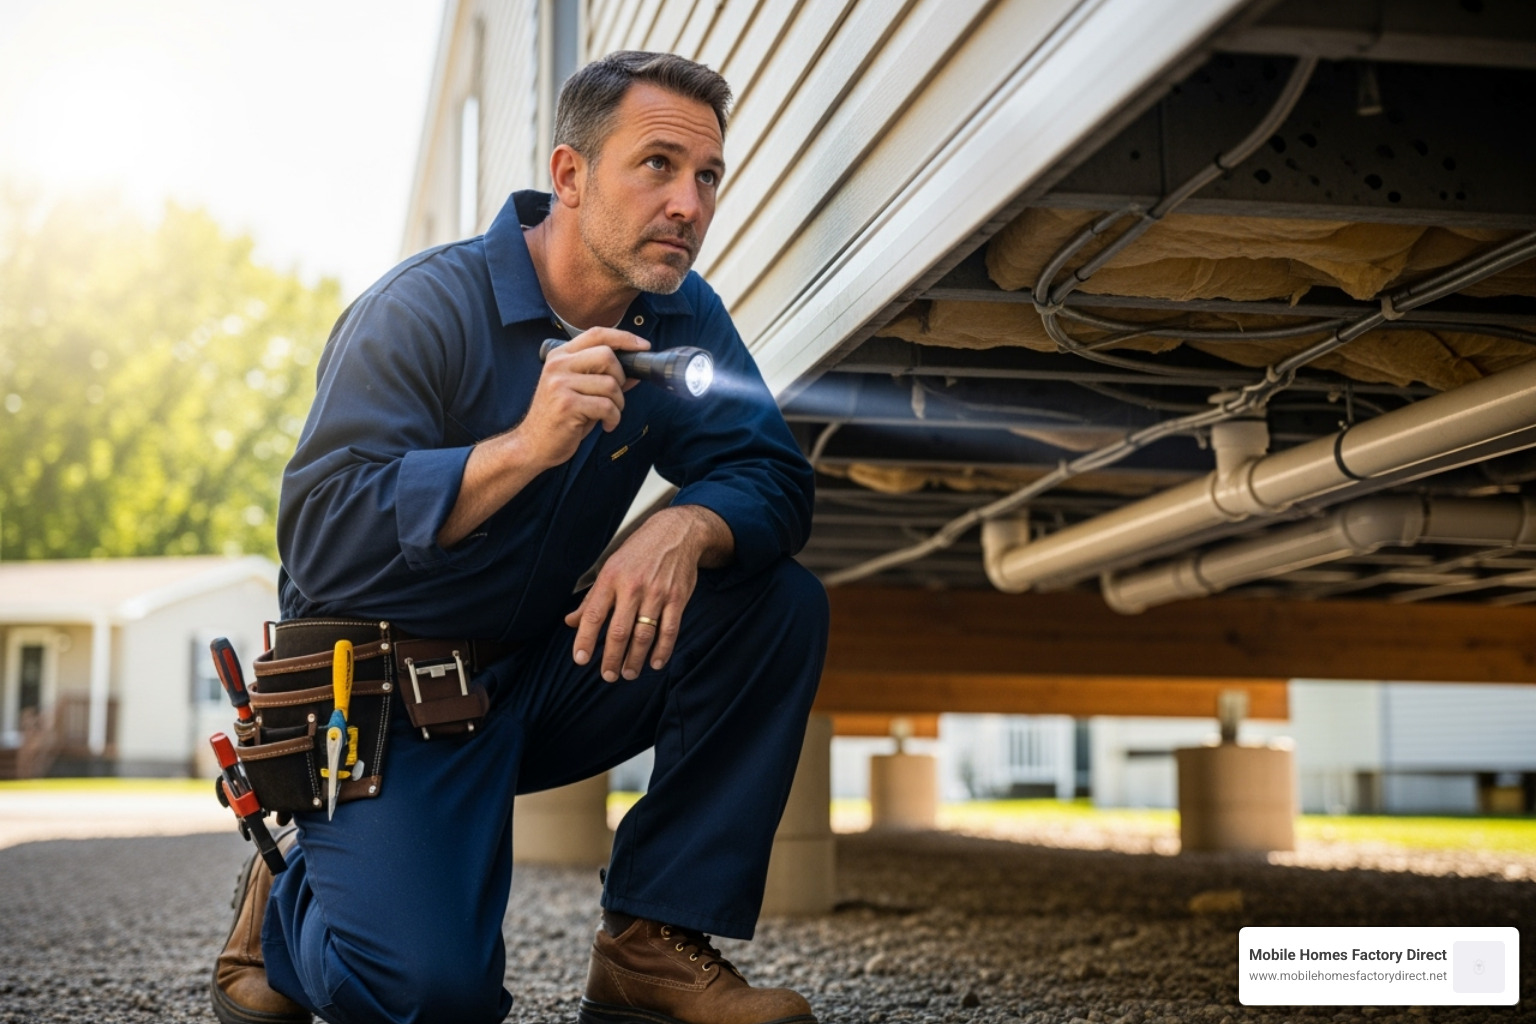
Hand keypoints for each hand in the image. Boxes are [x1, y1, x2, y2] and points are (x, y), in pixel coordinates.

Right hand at [517, 327, 647, 470]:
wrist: (532, 445)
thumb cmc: (560, 418)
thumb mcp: (581, 391)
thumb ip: (605, 378)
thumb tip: (636, 372)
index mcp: (560, 356)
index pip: (596, 334)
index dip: (624, 337)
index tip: (643, 346)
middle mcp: (558, 365)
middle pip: (607, 355)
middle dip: (621, 377)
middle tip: (615, 397)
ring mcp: (560, 384)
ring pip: (610, 384)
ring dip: (618, 403)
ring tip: (608, 415)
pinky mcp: (567, 404)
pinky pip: (606, 406)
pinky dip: (613, 418)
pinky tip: (605, 425)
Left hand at [565, 505, 732, 681]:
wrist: (676, 532)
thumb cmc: (639, 552)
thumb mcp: (610, 567)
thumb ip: (592, 598)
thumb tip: (571, 621)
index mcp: (611, 578)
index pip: (593, 614)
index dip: (585, 639)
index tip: (581, 659)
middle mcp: (632, 586)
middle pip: (618, 631)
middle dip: (611, 658)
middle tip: (608, 675)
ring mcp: (657, 593)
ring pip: (643, 634)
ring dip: (635, 659)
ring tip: (628, 673)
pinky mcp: (677, 598)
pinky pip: (669, 630)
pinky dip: (662, 650)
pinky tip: (655, 663)